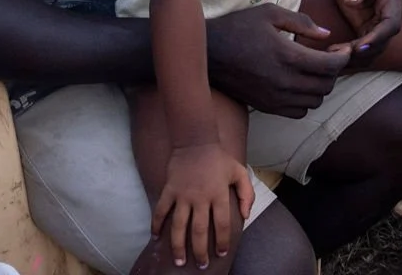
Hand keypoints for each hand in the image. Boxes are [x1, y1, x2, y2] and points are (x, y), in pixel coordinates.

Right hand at [152, 143, 252, 268]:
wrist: (195, 139)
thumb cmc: (219, 158)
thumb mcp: (239, 172)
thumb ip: (246, 194)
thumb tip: (245, 216)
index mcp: (219, 194)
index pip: (222, 224)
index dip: (222, 241)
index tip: (220, 253)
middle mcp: (200, 197)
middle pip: (199, 231)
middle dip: (200, 251)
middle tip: (202, 265)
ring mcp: (183, 194)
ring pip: (179, 226)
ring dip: (178, 246)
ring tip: (179, 261)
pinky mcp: (169, 190)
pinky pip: (161, 210)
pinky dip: (156, 224)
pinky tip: (155, 237)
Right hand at [205, 4, 349, 117]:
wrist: (207, 53)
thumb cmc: (238, 28)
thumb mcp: (269, 13)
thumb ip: (301, 22)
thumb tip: (326, 34)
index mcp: (288, 56)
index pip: (330, 65)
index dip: (343, 57)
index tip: (342, 48)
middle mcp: (285, 82)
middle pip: (327, 85)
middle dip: (334, 70)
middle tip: (329, 56)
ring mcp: (276, 98)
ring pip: (315, 101)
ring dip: (321, 86)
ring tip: (315, 71)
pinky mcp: (267, 107)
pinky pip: (299, 112)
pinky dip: (306, 101)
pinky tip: (299, 85)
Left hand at [329, 0, 401, 66]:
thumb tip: (352, 0)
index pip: (391, 24)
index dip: (378, 37)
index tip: (360, 45)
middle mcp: (386, 15)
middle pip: (382, 41)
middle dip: (364, 52)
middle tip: (340, 54)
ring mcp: (375, 23)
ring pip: (372, 49)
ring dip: (355, 57)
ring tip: (332, 55)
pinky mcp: (363, 27)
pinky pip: (360, 46)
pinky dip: (348, 53)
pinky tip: (331, 52)